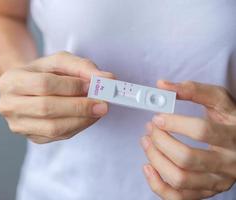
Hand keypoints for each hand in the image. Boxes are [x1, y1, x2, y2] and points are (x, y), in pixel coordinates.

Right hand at [0, 51, 113, 143]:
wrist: (27, 88)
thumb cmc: (44, 73)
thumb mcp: (59, 61)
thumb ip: (82, 67)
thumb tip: (107, 79)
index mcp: (11, 81)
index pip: (44, 85)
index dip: (71, 86)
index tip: (93, 85)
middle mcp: (9, 105)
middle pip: (47, 108)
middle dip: (79, 106)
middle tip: (103, 103)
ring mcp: (18, 125)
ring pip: (53, 127)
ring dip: (81, 119)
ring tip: (98, 110)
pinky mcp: (31, 137)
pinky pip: (58, 137)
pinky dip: (77, 127)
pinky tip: (88, 117)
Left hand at [141, 80, 235, 199]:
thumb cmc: (228, 120)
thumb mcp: (219, 100)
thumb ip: (193, 90)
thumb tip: (162, 86)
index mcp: (233, 136)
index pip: (202, 131)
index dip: (175, 123)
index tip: (157, 117)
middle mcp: (228, 163)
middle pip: (187, 158)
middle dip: (161, 142)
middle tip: (150, 129)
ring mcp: (217, 181)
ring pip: (180, 179)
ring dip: (156, 160)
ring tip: (146, 143)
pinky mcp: (205, 192)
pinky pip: (177, 197)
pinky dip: (157, 185)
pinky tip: (148, 166)